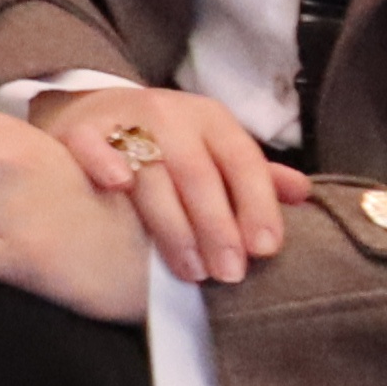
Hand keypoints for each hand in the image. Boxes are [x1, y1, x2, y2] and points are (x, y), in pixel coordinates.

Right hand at [30, 81, 310, 285]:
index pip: (242, 161)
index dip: (256, 204)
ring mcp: (123, 120)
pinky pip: (92, 145)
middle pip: (198, 172)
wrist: (93, 111)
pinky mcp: (82, 129)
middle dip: (216, 227)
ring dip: (171, 223)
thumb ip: (254, 176)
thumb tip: (304, 194)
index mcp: (211, 120)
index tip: (264, 249)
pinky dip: (104, 162)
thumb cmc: (167, 144)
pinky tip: (117, 187)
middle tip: (227, 274)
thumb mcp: (214, 150)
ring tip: (188, 270)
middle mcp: (170, 114)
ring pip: (151, 171)